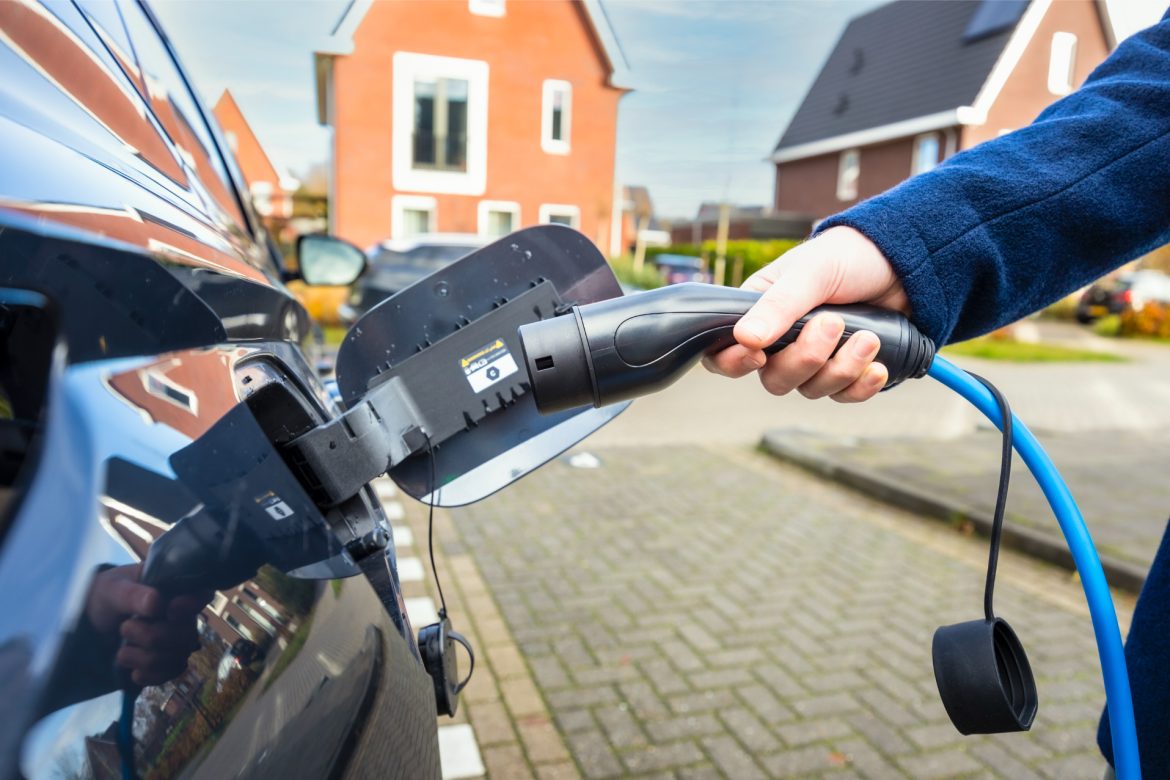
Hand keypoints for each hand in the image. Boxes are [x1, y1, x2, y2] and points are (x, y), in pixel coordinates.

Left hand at [86, 563, 209, 686]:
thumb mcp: (113, 590)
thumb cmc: (109, 597)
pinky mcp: (169, 663)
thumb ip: (133, 595)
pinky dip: (149, 675)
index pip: (202, 595)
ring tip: (122, 651)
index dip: (191, 606)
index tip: (170, 611)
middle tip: (124, 627)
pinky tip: (133, 671)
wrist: (95, 624)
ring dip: (144, 658)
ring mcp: (179, 642)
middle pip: (186, 635)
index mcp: (176, 590)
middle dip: (151, 637)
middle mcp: (184, 617)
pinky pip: (170, 674)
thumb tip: (156, 602)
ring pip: (176, 658)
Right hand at [703, 226, 909, 401]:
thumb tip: (744, 339)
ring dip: (842, 369)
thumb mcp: (811, 272)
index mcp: (759, 313)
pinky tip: (877, 366)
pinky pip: (843, 395)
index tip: (758, 356)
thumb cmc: (846, 256)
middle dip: (806, 359)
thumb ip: (778, 305)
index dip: (734, 363)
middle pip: (775, 379)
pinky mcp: (847, 370)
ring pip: (811, 389)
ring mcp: (815, 359)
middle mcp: (781, 341)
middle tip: (833, 324)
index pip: (725, 352)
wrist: (901, 262)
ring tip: (868, 337)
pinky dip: (861, 385)